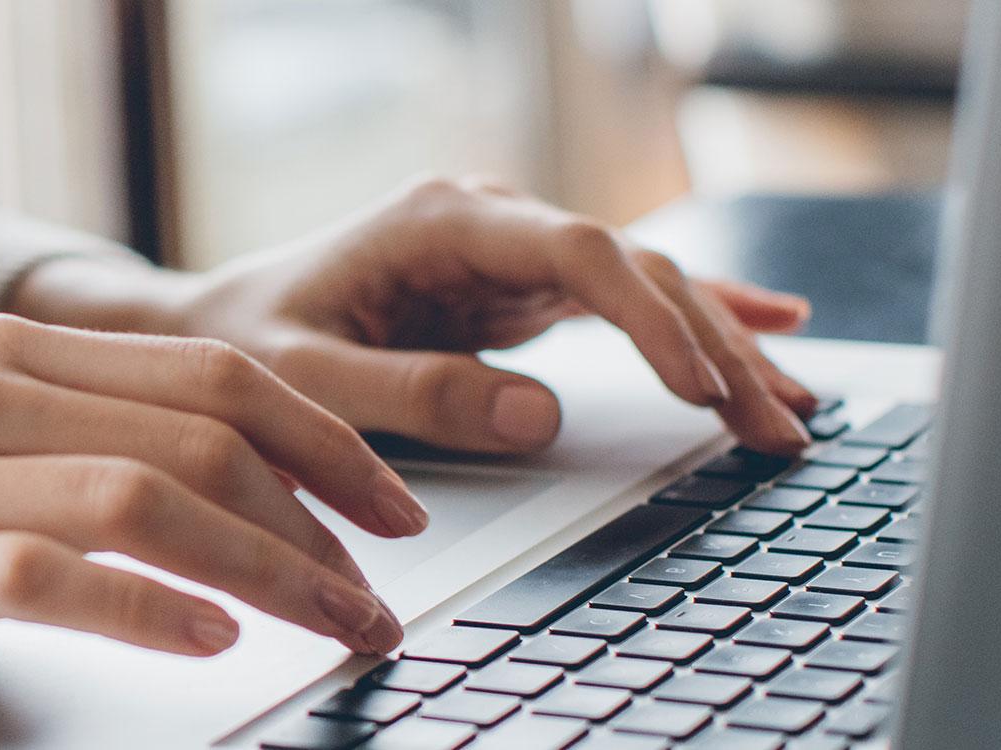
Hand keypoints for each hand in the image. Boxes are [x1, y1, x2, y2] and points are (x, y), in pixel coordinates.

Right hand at [0, 315, 427, 741]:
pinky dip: (144, 607)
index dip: (327, 440)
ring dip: (267, 570)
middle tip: (383, 594)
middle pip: (202, 429)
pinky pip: (46, 572)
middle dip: (322, 517)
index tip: (396, 510)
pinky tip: (206, 641)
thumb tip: (241, 497)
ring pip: (145, 498)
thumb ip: (74, 449)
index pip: (211, 372)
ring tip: (332, 627)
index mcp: (5, 353)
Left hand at [19, 176, 817, 455]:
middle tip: (776, 423)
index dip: (650, 318)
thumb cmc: (243, 344)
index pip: (576, 254)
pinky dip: (697, 323)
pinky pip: (625, 301)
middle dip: (713, 346)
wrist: (209, 325)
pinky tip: (776, 333)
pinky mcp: (518, 289)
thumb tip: (539, 413)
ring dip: (722, 347)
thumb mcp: (306, 380)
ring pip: (643, 286)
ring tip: (792, 412)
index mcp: (439, 221)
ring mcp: (509, 251)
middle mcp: (488, 219)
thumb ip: (415, 393)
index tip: (701, 384)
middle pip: (631, 269)